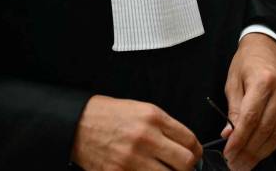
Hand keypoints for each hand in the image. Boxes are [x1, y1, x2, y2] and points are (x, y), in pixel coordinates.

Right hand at [70, 94, 202, 170]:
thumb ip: (165, 127)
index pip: (190, 140)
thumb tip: (186, 145)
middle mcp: (146, 138)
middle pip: (185, 162)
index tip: (194, 155)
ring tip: (164, 169)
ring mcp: (131, 159)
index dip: (197, 151)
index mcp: (154, 118)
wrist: (79, 123)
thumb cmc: (111, 115)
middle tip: (182, 166)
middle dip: (187, 167)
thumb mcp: (142, 110)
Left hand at [221, 32, 275, 170]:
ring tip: (245, 163)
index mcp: (263, 80)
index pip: (250, 118)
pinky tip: (260, 151)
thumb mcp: (233, 82)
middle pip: (265, 129)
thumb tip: (229, 136)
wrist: (269, 47)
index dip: (239, 140)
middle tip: (235, 164)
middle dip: (248, 151)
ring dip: (260, 152)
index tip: (229, 154)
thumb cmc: (248, 62)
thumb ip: (233, 110)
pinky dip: (272, 143)